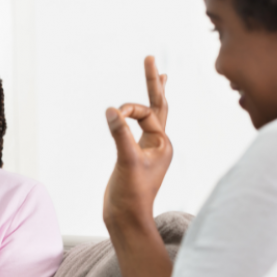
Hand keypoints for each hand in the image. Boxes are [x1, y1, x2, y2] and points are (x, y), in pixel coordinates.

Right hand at [103, 56, 171, 226]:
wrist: (126, 219)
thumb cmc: (130, 195)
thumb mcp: (126, 162)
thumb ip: (120, 134)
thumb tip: (112, 110)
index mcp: (163, 144)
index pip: (147, 114)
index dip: (130, 111)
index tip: (114, 115)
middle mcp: (159, 144)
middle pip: (158, 106)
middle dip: (154, 82)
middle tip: (150, 57)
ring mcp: (148, 150)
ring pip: (151, 116)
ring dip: (152, 95)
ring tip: (159, 75)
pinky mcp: (135, 156)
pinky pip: (139, 128)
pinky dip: (138, 114)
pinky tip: (135, 111)